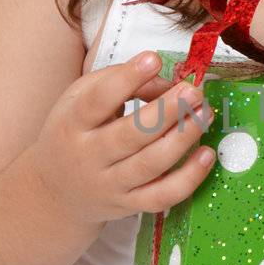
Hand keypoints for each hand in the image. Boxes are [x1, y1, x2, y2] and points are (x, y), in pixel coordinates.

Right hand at [29, 51, 216, 228]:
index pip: (97, 100)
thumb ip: (121, 82)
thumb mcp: (82, 99)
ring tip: (204, 114)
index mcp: (73, 122)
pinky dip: (189, 178)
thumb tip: (168, 83)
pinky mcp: (128, 205)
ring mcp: (109, 184)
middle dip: (166, 111)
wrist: (56, 190)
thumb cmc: (76, 132)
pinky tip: (207, 154)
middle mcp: (88, 156)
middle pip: (130, 135)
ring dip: (183, 138)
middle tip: (192, 92)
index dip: (126, 79)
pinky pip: (162, 196)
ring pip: (150, 165)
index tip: (153, 59)